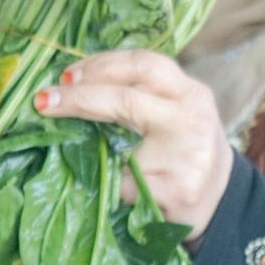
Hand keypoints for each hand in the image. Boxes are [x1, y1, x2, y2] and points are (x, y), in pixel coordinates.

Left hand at [34, 49, 233, 244]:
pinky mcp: (176, 191)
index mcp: (189, 92)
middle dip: (78, 98)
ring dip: (89, 150)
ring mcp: (187, 157)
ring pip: (120, 149)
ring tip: (75, 150)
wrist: (220, 200)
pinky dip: (110, 186)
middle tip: (44, 101)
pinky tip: (112, 190)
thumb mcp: (172, 112)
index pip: (141, 64)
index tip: (64, 76)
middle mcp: (191, 119)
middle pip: (125, 98)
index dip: (99, 65)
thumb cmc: (182, 148)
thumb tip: (70, 85)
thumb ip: (138, 96)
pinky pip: (125, 185)